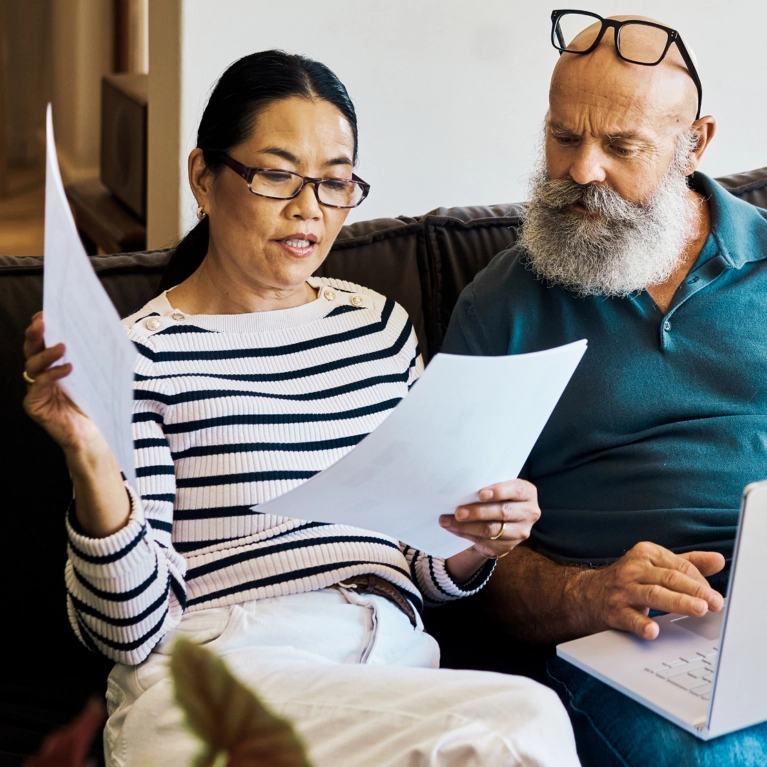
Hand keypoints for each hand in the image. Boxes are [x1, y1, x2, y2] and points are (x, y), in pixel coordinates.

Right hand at [22, 311, 102, 454]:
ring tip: (62, 346)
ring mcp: (34, 390)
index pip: (42, 343)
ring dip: (46, 354)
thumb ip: (91, 356)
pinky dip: (53, 374)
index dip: (40, 328)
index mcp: (51, 366)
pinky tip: (68, 368)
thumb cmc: (93, 403)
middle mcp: (39, 376)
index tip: (44, 313)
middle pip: (31, 350)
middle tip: (43, 322)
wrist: (91, 434)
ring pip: (32, 366)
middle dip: (35, 334)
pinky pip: (39, 385)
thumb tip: (102, 330)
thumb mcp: (94, 375)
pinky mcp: (33, 404)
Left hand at [442, 480, 540, 582]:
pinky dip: (465, 534)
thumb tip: (461, 487)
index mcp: (527, 493)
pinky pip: (485, 541)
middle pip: (502, 512)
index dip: (499, 492)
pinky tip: (453, 528)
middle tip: (458, 512)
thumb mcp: (500, 488)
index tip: (481, 494)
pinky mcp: (509, 545)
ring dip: (467, 526)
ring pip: (492, 530)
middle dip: (477, 512)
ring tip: (447, 521)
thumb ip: (488, 488)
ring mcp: (521, 531)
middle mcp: (529, 512)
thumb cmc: (499, 497)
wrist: (506, 520)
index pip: (516, 490)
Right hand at [575, 541, 724, 639]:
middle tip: (715, 602)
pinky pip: (630, 617)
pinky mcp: (614, 610)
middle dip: (695, 591)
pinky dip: (641, 624)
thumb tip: (718, 560)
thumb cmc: (629, 580)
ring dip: (678, 602)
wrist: (587, 595)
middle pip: (670, 578)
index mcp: (646, 553)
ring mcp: (623, 590)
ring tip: (698, 609)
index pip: (680, 566)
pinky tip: (653, 631)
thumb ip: (687, 562)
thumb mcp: (655, 565)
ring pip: (654, 594)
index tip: (715, 597)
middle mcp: (634, 569)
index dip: (700, 582)